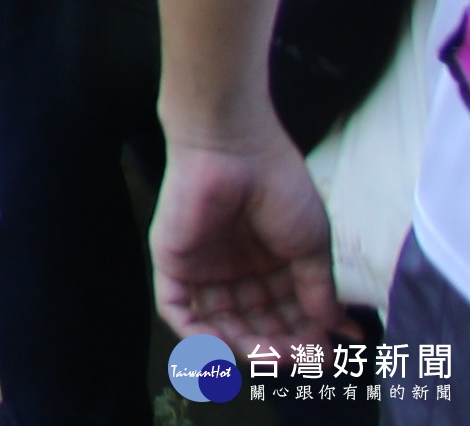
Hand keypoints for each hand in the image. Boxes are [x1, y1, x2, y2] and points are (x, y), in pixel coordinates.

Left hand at [152, 135, 347, 344]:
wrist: (235, 150)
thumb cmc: (279, 188)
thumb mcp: (311, 245)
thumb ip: (317, 290)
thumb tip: (332, 328)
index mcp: (270, 266)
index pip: (287, 316)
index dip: (308, 338)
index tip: (334, 353)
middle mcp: (236, 272)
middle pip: (255, 326)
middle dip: (281, 347)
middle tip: (306, 357)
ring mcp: (203, 269)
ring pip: (220, 326)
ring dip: (247, 347)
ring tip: (275, 353)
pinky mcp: (172, 263)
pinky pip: (177, 310)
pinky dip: (199, 336)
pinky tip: (228, 345)